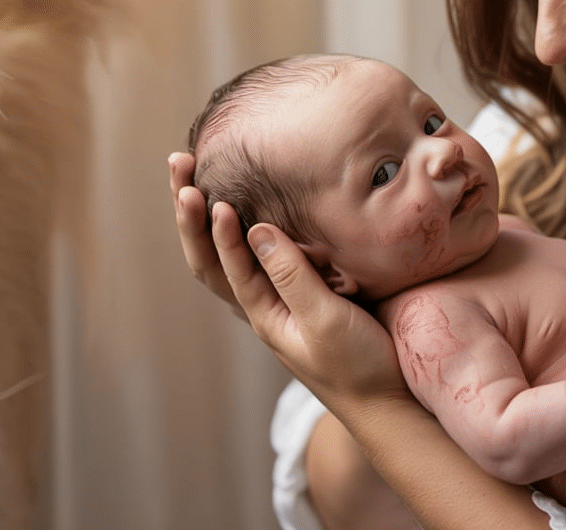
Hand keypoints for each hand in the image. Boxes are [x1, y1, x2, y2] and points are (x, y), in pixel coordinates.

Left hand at [168, 152, 406, 407]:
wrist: (385, 401)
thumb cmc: (359, 366)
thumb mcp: (325, 320)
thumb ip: (292, 275)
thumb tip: (256, 229)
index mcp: (264, 313)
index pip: (226, 264)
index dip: (214, 228)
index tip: (209, 192)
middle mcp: (263, 305)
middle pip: (211, 255)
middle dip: (191, 212)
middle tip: (180, 164)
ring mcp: (280, 302)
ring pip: (230, 254)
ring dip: (206, 217)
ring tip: (193, 175)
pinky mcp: (303, 296)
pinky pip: (260, 258)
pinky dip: (240, 229)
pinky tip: (247, 207)